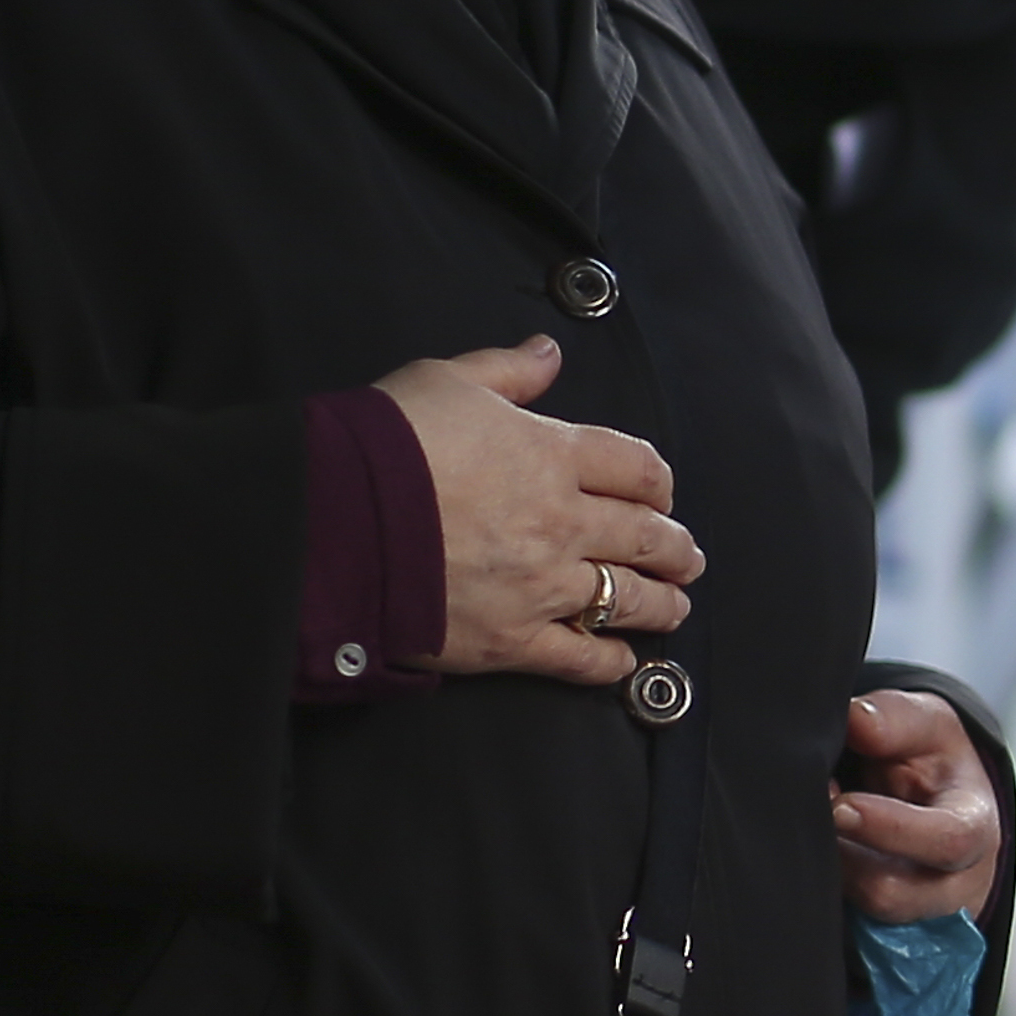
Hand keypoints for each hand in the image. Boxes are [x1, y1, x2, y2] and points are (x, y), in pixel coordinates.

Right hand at [374, 337, 703, 686]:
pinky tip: (624, 661)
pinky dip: (611, 661)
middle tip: (686, 556)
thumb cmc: (383, 443)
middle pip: (647, 537)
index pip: (637, 467)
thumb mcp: (446, 381)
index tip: (660, 494)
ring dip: (662, 604)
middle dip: (675, 548)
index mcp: (553, 455)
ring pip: (628, 599)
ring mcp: (541, 585)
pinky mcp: (510, 640)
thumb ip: (508, 371)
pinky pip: (580, 657)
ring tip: (675, 607)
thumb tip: (548, 353)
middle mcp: (562, 522)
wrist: (329, 518)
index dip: (657, 482)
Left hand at [835, 689, 1002, 922]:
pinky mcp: (882, 937)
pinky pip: (840, 931)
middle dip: (840, 854)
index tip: (841, 804)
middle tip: (819, 810)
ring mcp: (917, 918)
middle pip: (892, 896)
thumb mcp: (928, 725)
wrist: (934, 802)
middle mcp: (954, 884)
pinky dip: (819, 892)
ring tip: (819, 828)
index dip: (890, 827)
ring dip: (826, 872)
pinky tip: (816, 857)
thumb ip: (896, 718)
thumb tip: (858, 721)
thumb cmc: (934, 764)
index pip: (948, 841)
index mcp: (975, 827)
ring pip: (856, 916)